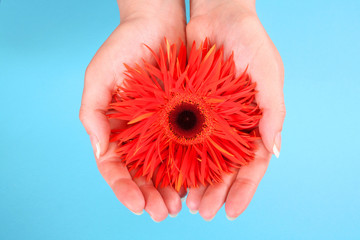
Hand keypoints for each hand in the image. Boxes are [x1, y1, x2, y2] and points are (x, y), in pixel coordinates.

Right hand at [79, 0, 185, 221]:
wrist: (158, 21)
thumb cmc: (123, 47)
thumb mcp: (98, 78)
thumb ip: (93, 116)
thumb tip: (102, 153)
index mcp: (115, 129)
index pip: (115, 167)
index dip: (123, 189)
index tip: (137, 205)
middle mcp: (138, 133)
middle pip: (141, 174)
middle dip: (149, 196)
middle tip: (162, 213)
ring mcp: (162, 127)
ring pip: (164, 167)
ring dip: (169, 189)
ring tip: (178, 206)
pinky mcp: (185, 117)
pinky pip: (187, 147)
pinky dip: (188, 167)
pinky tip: (195, 182)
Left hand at [185, 0, 285, 219]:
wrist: (217, 13)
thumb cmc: (249, 40)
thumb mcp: (268, 73)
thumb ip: (273, 111)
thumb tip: (275, 151)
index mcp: (254, 121)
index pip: (253, 164)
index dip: (245, 189)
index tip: (232, 211)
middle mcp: (231, 124)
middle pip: (225, 167)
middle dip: (216, 191)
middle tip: (203, 212)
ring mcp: (208, 117)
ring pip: (202, 157)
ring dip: (196, 181)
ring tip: (185, 203)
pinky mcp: (186, 106)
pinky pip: (181, 136)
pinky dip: (177, 156)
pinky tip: (169, 174)